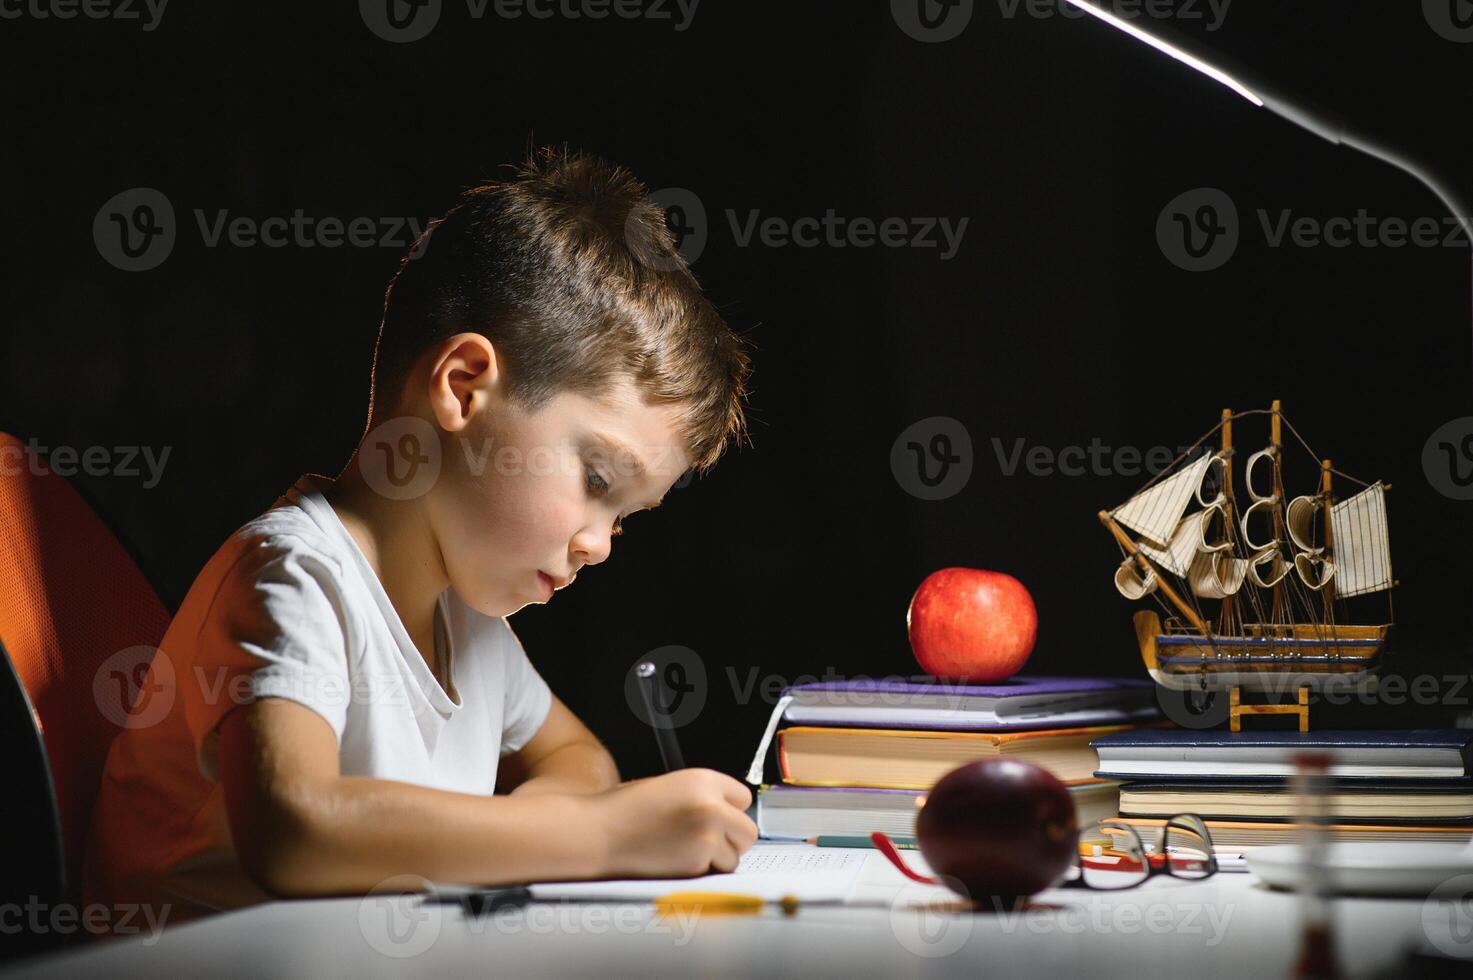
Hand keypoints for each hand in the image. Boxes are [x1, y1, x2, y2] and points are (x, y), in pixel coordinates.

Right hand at [589, 768, 757, 878]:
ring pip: (734, 857)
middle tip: (709, 841)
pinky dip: (699, 872)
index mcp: (703, 780)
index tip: (716, 817)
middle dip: (732, 839)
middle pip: (748, 831)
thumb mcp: (669, 787)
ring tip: (685, 851)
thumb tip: (729, 815)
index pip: (743, 798)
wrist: (597, 833)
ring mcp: (706, 836)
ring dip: (717, 859)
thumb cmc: (625, 810)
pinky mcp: (696, 864)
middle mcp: (711, 806)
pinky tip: (674, 860)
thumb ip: (702, 797)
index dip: (728, 810)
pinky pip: (713, 873)